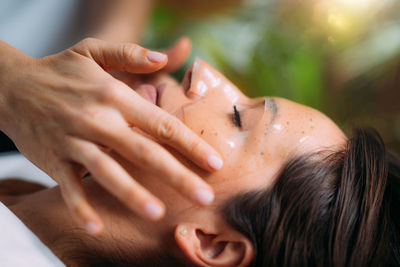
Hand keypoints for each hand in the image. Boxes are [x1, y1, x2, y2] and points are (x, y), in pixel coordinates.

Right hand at [0, 38, 221, 234]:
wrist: (11, 86)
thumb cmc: (60, 70)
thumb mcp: (93, 50)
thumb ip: (130, 53)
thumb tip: (164, 58)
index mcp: (114, 96)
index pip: (161, 124)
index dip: (190, 144)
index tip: (214, 164)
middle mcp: (98, 120)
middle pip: (144, 152)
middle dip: (177, 176)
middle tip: (204, 197)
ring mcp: (74, 142)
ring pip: (108, 172)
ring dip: (132, 194)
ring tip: (157, 213)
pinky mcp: (53, 160)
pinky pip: (69, 188)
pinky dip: (81, 208)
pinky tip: (98, 227)